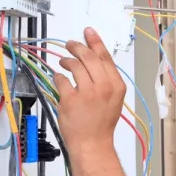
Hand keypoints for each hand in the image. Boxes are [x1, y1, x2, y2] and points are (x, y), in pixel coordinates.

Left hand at [55, 28, 125, 152]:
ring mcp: (87, 93)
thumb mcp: (113, 98)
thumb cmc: (102, 122)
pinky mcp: (71, 100)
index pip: (105, 57)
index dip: (95, 42)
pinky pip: (61, 80)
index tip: (88, 31)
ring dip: (67, 61)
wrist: (92, 143)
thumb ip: (106, 79)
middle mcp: (104, 87)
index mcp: (116, 85)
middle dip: (78, 47)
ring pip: (74, 66)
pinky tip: (59, 79)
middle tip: (70, 45)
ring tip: (64, 63)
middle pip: (89, 57)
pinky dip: (59, 77)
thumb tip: (92, 58)